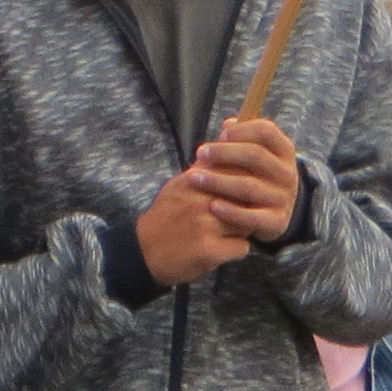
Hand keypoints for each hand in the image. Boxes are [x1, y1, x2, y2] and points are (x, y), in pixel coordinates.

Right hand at [132, 164, 258, 285]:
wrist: (142, 253)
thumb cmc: (166, 217)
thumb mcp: (179, 185)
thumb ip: (204, 167)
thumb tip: (227, 137)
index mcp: (194, 180)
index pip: (237, 171)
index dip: (247, 182)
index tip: (242, 192)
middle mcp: (200, 199)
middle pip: (247, 197)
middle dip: (247, 207)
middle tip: (236, 216)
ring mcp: (204, 225)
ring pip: (249, 222)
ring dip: (243, 229)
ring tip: (225, 233)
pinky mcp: (207, 250)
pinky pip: (242, 247)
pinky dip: (235, 250)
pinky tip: (221, 249)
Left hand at [190, 115, 301, 243]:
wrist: (269, 216)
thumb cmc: (251, 178)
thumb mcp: (250, 159)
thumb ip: (238, 142)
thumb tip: (228, 124)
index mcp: (284, 152)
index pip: (266, 131)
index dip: (242, 130)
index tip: (221, 135)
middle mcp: (288, 174)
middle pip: (256, 155)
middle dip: (224, 153)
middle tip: (200, 154)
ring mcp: (284, 199)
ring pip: (249, 186)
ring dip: (218, 181)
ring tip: (193, 178)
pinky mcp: (277, 222)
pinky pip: (253, 217)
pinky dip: (232, 212)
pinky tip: (213, 206)